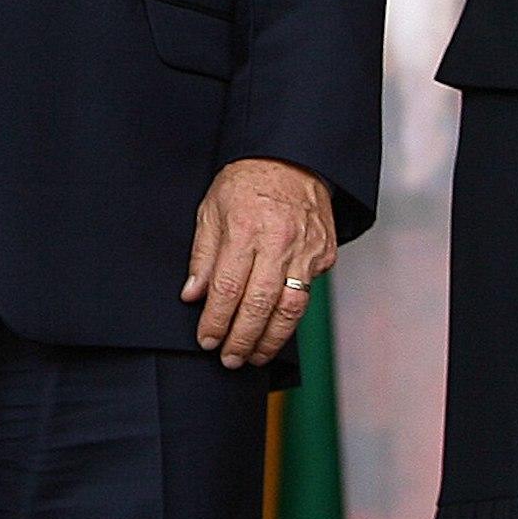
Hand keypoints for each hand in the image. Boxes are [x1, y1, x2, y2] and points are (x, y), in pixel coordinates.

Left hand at [183, 156, 336, 367]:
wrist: (293, 159)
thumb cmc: (246, 183)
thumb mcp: (212, 209)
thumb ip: (203, 255)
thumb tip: (193, 295)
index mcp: (245, 229)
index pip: (228, 288)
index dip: (216, 320)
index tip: (206, 340)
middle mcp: (278, 242)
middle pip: (259, 306)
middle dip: (242, 339)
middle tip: (229, 359)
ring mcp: (306, 251)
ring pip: (291, 310)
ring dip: (271, 340)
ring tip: (254, 356)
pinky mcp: (324, 255)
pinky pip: (308, 294)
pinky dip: (291, 317)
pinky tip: (276, 328)